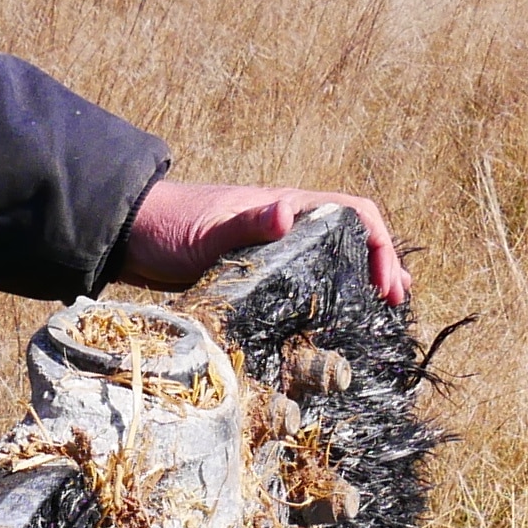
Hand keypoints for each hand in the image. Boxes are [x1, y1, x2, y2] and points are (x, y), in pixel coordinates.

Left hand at [115, 179, 409, 304]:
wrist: (132, 238)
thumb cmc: (169, 227)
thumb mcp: (209, 231)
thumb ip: (247, 223)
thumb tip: (286, 211)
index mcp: (287, 207)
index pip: (353, 214)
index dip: (380, 245)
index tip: (387, 286)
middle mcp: (288, 224)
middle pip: (352, 237)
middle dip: (380, 265)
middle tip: (395, 303)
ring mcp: (276, 248)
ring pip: (332, 259)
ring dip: (359, 280)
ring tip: (380, 311)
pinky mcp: (260, 272)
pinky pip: (307, 280)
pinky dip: (328, 295)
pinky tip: (330, 321)